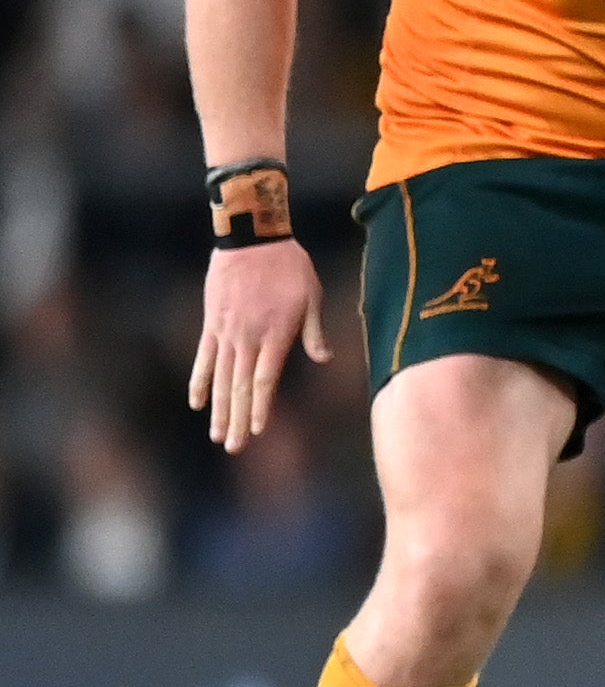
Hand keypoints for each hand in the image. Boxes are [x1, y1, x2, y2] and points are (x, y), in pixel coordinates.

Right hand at [190, 239, 328, 455]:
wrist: (251, 239)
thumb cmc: (289, 266)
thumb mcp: (312, 295)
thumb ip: (314, 331)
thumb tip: (325, 359)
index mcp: (275, 334)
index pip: (266, 380)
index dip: (261, 407)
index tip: (258, 431)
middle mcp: (248, 339)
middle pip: (241, 387)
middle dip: (238, 419)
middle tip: (234, 448)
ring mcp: (226, 333)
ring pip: (221, 379)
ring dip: (219, 409)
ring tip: (218, 436)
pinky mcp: (212, 324)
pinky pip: (203, 358)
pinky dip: (200, 381)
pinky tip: (197, 403)